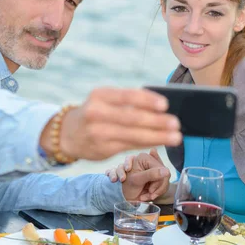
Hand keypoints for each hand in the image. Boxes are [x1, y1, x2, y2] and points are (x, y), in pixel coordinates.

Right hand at [42, 88, 181, 160]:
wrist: (68, 134)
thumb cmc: (95, 112)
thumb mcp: (104, 100)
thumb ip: (127, 101)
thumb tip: (160, 106)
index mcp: (99, 95)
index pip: (126, 96)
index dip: (147, 100)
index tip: (165, 105)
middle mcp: (96, 113)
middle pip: (132, 118)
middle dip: (157, 122)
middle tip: (176, 123)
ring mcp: (99, 133)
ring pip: (133, 135)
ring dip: (157, 136)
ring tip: (175, 137)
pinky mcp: (103, 149)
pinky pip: (130, 145)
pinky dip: (148, 143)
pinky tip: (160, 142)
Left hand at [119, 149, 170, 201]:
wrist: (125, 198)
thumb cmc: (127, 187)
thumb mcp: (137, 180)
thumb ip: (151, 174)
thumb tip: (167, 171)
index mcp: (144, 158)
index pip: (160, 169)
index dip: (158, 181)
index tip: (150, 190)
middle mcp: (150, 161)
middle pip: (164, 175)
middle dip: (157, 188)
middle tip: (149, 194)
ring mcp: (154, 170)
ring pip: (165, 181)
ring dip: (156, 192)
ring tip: (146, 196)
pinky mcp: (156, 177)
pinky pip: (163, 185)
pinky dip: (157, 193)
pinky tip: (149, 196)